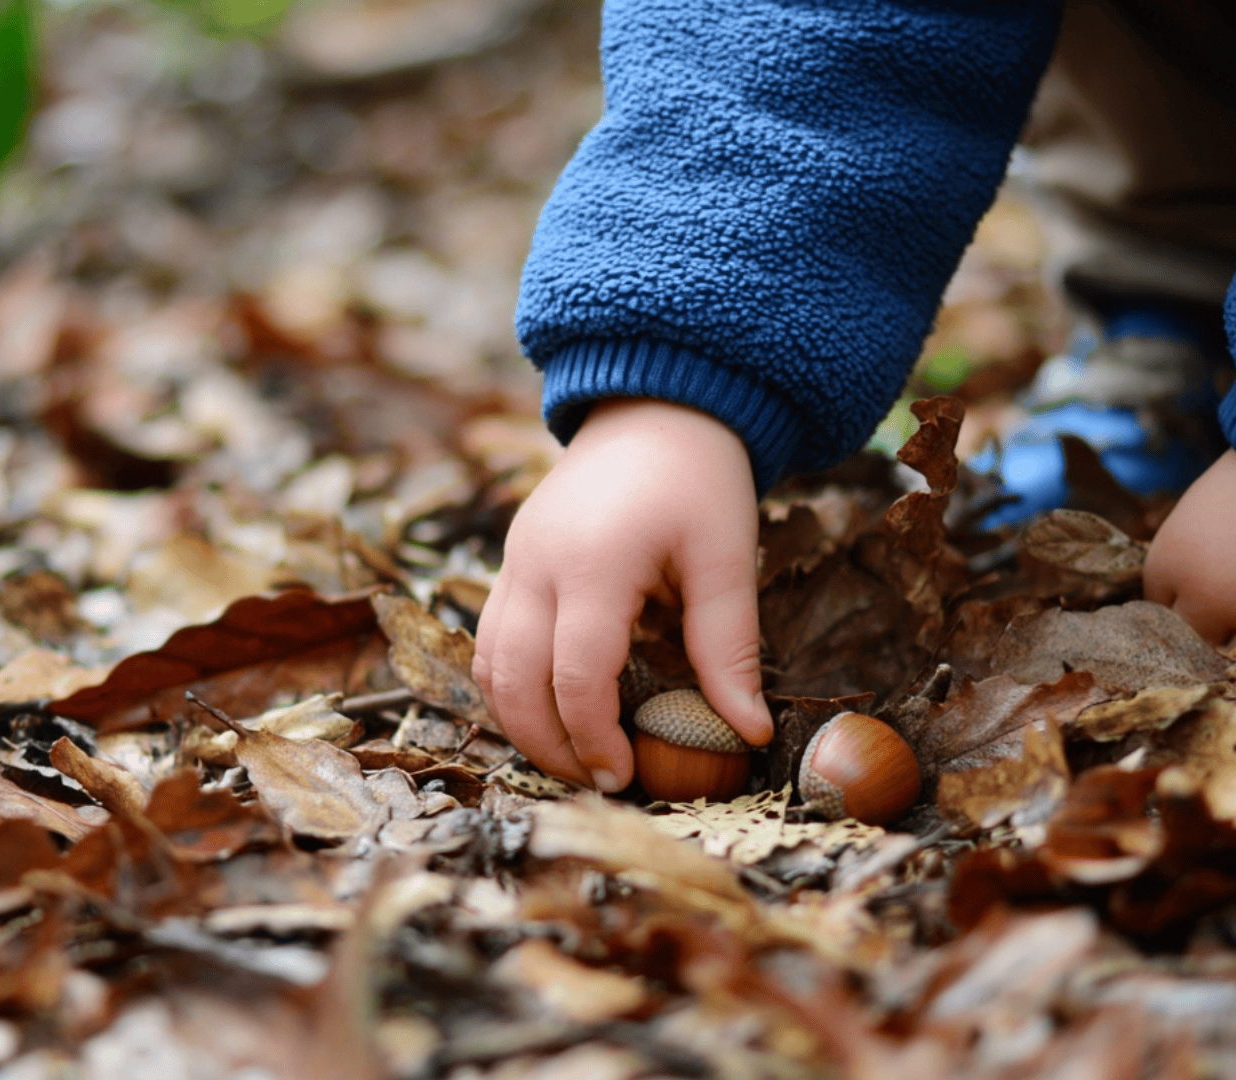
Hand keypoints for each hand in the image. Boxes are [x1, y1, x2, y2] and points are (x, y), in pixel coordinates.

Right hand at [472, 398, 772, 791]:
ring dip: (520, 720)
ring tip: (573, 754)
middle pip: (513, 681)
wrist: (655, 406)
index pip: (575, 676)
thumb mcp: (726, 558)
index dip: (594, 738)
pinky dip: (511, 684)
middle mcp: (536, 564)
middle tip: (596, 780)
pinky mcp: (512, 560)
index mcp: (593, 564)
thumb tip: (748, 733)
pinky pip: (491, 637)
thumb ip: (728, 648)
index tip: (625, 776)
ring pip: (488, 664)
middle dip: (548, 744)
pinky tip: (554, 708)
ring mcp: (515, 560)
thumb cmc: (699, 478)